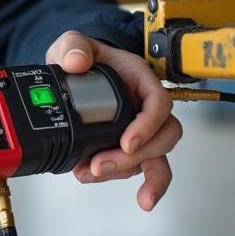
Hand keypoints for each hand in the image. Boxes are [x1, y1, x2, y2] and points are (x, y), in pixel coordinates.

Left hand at [45, 30, 181, 211]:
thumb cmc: (81, 56)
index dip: (148, 124)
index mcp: (139, 79)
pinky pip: (141, 167)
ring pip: (154, 157)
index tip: (127, 142)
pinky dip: (135, 182)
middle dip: (137, 157)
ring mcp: (140, 129)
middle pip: (164, 136)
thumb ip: (73, 46)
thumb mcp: (72, 43)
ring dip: (126, 172)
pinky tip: (122, 192)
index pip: (159, 102)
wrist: (71, 73)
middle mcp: (145, 106)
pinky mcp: (127, 146)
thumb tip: (77, 62)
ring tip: (91, 175)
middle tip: (101, 165)